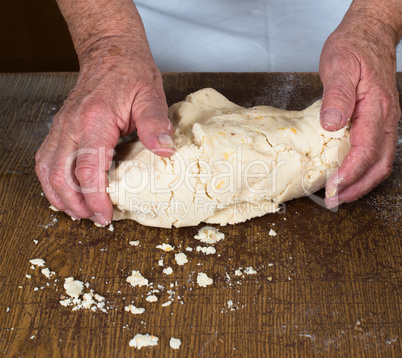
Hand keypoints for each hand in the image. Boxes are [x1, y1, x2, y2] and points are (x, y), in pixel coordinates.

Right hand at [35, 37, 174, 224]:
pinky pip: (46, 158)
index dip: (95, 198)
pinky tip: (64, 190)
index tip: (105, 215)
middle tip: (93, 219)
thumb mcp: (150, 95)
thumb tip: (165, 151)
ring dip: (59, 195)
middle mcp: (71, 125)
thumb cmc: (130, 72)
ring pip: (47, 169)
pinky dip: (51, 180)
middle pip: (60, 175)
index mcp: (94, 121)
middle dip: (75, 203)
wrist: (110, 52)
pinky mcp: (60, 127)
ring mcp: (62, 126)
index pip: (88, 170)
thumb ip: (155, 123)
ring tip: (77, 212)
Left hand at [319, 12, 400, 208]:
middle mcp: (386, 118)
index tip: (332, 187)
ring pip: (381, 161)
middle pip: (379, 164)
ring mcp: (386, 120)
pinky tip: (348, 173)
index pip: (366, 150)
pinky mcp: (380, 120)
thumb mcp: (338, 67)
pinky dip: (363, 168)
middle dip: (357, 187)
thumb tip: (331, 126)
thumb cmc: (353, 47)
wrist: (370, 33)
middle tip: (335, 201)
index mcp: (376, 107)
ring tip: (340, 194)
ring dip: (361, 182)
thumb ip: (337, 97)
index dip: (350, 173)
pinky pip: (377, 151)